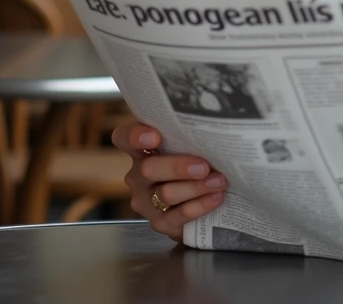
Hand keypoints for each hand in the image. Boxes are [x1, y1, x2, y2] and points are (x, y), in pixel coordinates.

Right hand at [112, 122, 227, 240]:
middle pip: (147, 169)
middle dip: (177, 167)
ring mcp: (146, 200)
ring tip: (219, 182)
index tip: (155, 136)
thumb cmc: (198, 160)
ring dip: (195, 187)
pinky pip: (175, 216)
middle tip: (203, 167)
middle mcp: (138, 175)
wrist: (206, 197)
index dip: (134, 136)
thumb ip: (192, 133)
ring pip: (165, 194)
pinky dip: (198, 207)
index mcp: (141, 149)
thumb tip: (215, 121)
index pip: (124, 138)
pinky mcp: (159, 222)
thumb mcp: (192, 144)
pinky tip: (215, 198)